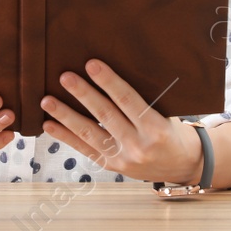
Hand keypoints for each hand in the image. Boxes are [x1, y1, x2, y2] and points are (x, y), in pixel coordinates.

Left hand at [40, 59, 203, 183]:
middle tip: (64, 77)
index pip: (128, 100)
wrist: (183, 165)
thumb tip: (109, 72)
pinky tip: (49, 124)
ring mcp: (123, 158)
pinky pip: (85, 149)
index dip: (108, 81)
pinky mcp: (112, 166)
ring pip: (89, 133)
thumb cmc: (173, 131)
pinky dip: (65, 137)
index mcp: (156, 128)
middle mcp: (138, 145)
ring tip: (47, 100)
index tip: (91, 64)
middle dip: (83, 94)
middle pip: (105, 115)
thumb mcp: (167, 113)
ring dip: (66, 116)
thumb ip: (143, 99)